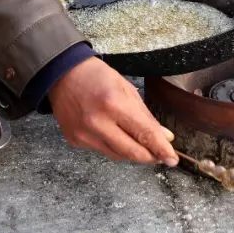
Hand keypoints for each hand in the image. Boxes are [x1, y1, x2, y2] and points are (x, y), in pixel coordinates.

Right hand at [49, 58, 178, 165]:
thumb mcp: (126, 88)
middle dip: (151, 156)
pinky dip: (115, 148)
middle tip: (162, 156)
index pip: (144, 134)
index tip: (172, 159)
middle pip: (132, 152)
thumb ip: (145, 116)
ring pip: (118, 156)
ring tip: (143, 147)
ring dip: (134, 153)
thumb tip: (164, 137)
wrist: (61, 73)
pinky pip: (103, 151)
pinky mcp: (75, 141)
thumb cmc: (96, 76)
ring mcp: (84, 134)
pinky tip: (119, 138)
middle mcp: (98, 122)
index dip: (161, 149)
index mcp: (113, 103)